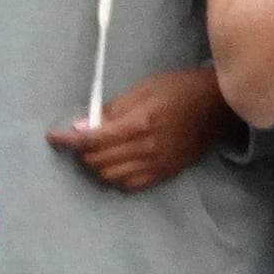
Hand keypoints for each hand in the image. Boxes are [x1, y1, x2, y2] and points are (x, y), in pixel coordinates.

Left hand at [50, 67, 234, 191]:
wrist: (220, 107)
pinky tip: (114, 165)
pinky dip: (115, 177)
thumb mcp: (143, 89)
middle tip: (77, 140)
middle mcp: (147, 149)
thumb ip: (112, 109)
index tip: (53, 137)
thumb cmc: (180, 89)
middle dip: (81, 152)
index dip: (68, 141)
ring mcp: (158, 164)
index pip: (92, 140)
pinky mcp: (166, 172)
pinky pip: (132, 184)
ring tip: (94, 152)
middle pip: (98, 161)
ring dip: (96, 166)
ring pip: (111, 176)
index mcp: (139, 124)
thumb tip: (81, 127)